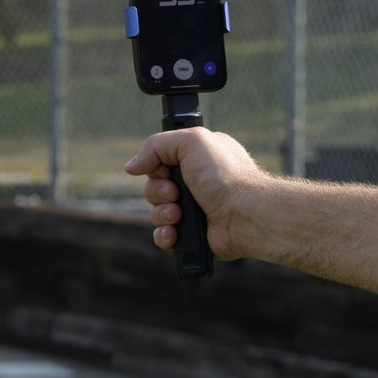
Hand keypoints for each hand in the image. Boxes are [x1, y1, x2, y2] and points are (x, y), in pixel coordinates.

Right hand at [124, 127, 269, 260]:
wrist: (244, 214)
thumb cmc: (226, 176)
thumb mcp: (190, 141)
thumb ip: (155, 145)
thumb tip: (132, 166)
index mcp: (196, 159)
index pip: (159, 161)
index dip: (156, 166)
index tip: (165, 169)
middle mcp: (195, 184)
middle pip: (154, 187)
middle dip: (158, 191)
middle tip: (176, 193)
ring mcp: (194, 210)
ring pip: (156, 212)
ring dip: (161, 213)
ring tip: (178, 214)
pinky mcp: (192, 234)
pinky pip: (163, 236)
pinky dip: (164, 235)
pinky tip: (175, 232)